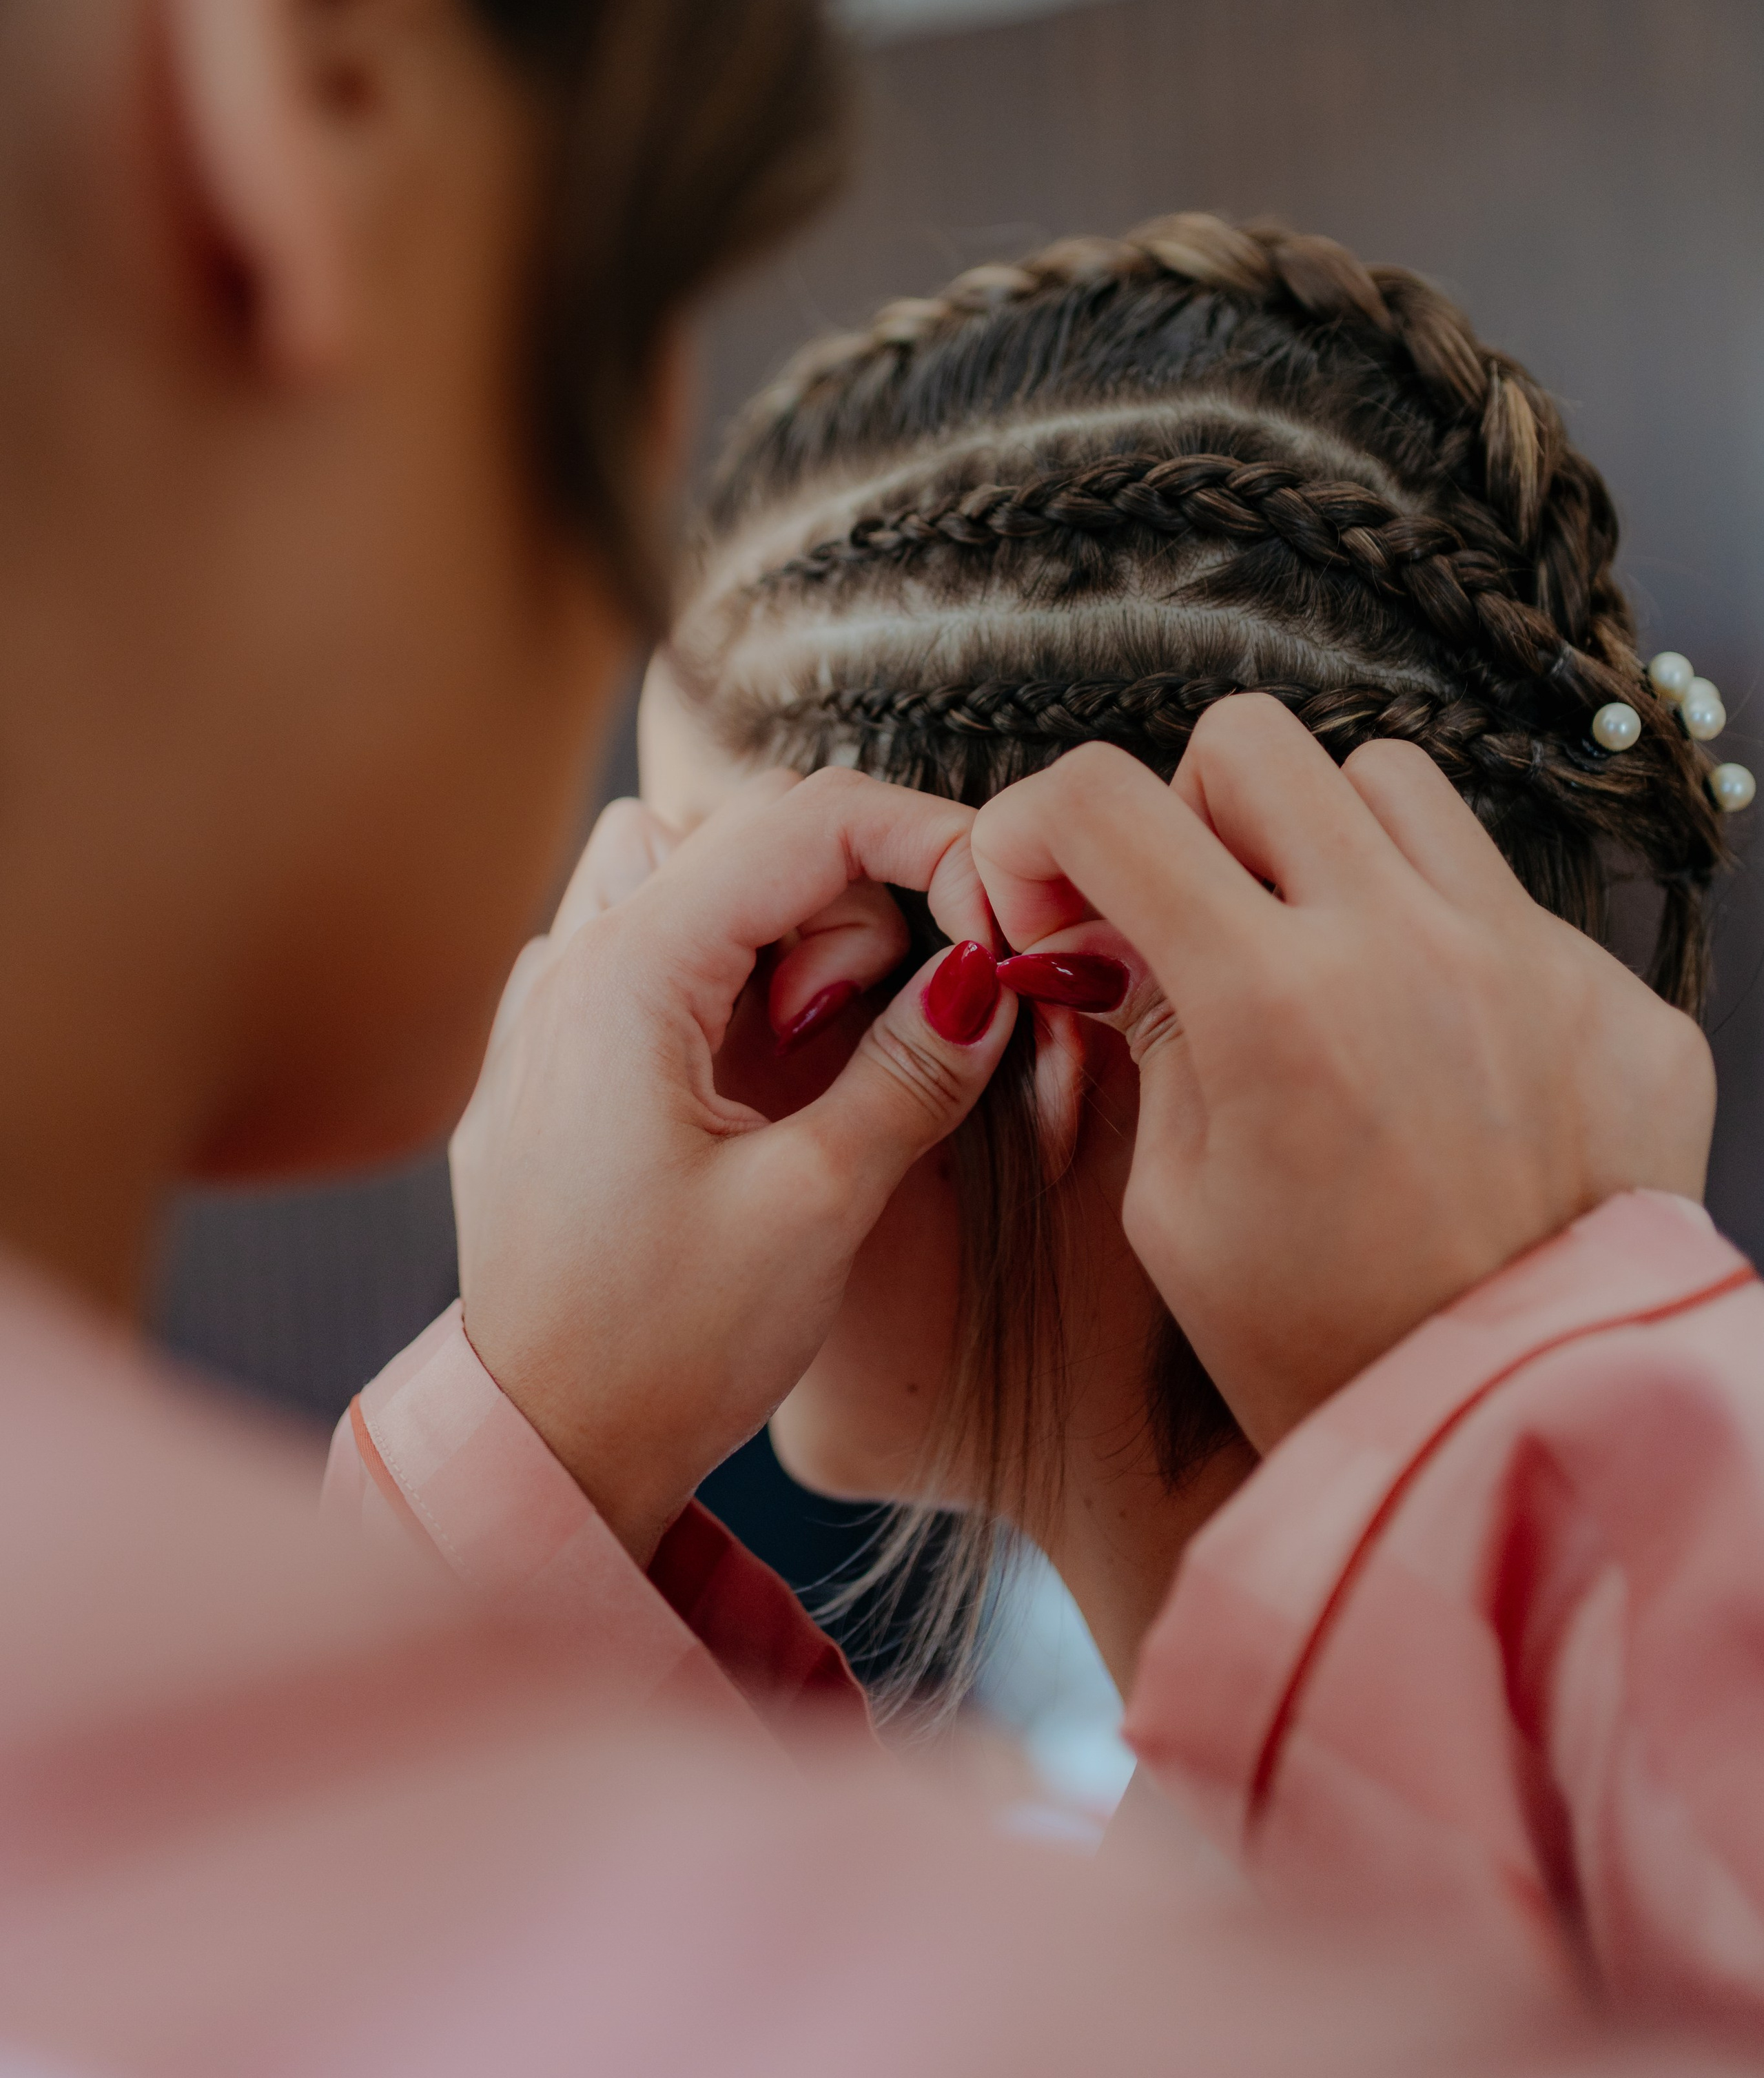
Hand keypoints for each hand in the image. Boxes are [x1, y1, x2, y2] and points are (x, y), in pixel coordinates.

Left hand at [450, 770, 1015, 1564]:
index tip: (999, 917)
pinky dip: (712, 968)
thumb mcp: (817, 1207)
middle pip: (742, 832)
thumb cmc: (664, 1349)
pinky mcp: (544, 1062)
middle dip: (849, 899)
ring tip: (809, 1042)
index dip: (928, 840)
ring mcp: (543, 1010)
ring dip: (771, 921)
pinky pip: (632, 946)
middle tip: (887, 1026)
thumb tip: (985, 980)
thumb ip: (910, 1072)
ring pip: (674, 869)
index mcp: (628, 975)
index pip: (805, 820)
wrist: (542, 1457)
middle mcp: (568, 966)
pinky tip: (746, 1072)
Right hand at [972, 696, 1715, 1451]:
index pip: (1107, 799)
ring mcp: (1536, 961)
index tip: (1042, 892)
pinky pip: (1508, 899)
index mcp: (1273, 1004)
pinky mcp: (1622, 1002)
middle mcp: (1411, 947)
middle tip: (1188, 919)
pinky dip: (1445, 944)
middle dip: (1186, 815)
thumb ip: (1147, 1033)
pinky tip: (1437, 1058)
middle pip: (1251, 743)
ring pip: (1392, 783)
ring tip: (1321, 967)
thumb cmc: (1323, 1354)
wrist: (1521, 1447)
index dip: (1037, 825)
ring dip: (1326, 848)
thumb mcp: (1175, 1208)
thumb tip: (1119, 928)